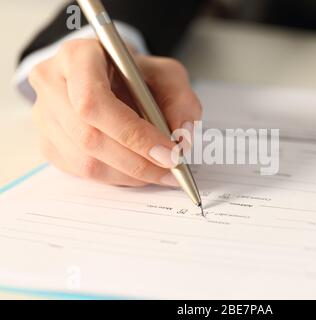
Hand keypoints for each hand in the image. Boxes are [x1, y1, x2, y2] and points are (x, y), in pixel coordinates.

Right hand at [29, 39, 201, 186]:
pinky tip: (138, 171)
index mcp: (77, 56)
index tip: (169, 153)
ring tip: (160, 174)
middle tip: (171, 171)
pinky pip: (81, 172)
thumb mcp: (167, 75)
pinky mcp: (47, 143)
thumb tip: (181, 139)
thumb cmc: (136, 74)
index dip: (133, 134)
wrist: (110, 77)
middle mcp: (51, 84)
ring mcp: (43, 116)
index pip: (95, 102)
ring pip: (85, 161)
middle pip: (89, 136)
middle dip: (137, 162)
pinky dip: (117, 178)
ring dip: (129, 175)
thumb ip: (181, 101)